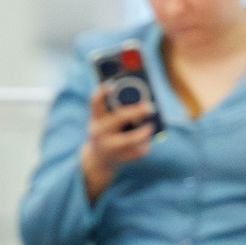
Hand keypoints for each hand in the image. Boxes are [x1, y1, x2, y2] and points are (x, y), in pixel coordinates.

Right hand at [78, 82, 155, 201]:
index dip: (101, 93)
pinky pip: (138, 151)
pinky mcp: (120, 158)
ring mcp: (109, 147)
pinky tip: (144, 142)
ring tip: (150, 127)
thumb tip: (140, 96)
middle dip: (136, 112)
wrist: (97, 159)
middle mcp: (99, 132)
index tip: (110, 86)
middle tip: (149, 106)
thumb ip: (113, 107)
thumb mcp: (102, 119)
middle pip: (119, 119)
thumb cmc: (104, 131)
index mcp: (96, 119)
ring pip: (131, 139)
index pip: (95, 103)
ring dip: (144, 132)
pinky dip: (144, 145)